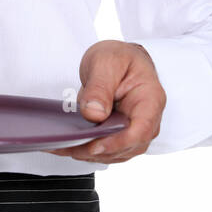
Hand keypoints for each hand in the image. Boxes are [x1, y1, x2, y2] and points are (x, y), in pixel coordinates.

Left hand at [50, 40, 165, 163]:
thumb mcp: (106, 62)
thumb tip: (94, 114)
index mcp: (150, 100)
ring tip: (61, 146)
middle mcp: (147, 120)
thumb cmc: (119, 57)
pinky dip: (85, 150)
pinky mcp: (118, 135)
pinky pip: (104, 149)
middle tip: (67, 146)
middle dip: (96, 151)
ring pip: (114, 153)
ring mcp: (133, 130)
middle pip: (127, 147)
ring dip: (87, 154)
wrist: (118, 59)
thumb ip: (100, 87)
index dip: (118, 143)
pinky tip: (65, 145)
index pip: (141, 130)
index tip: (95, 145)